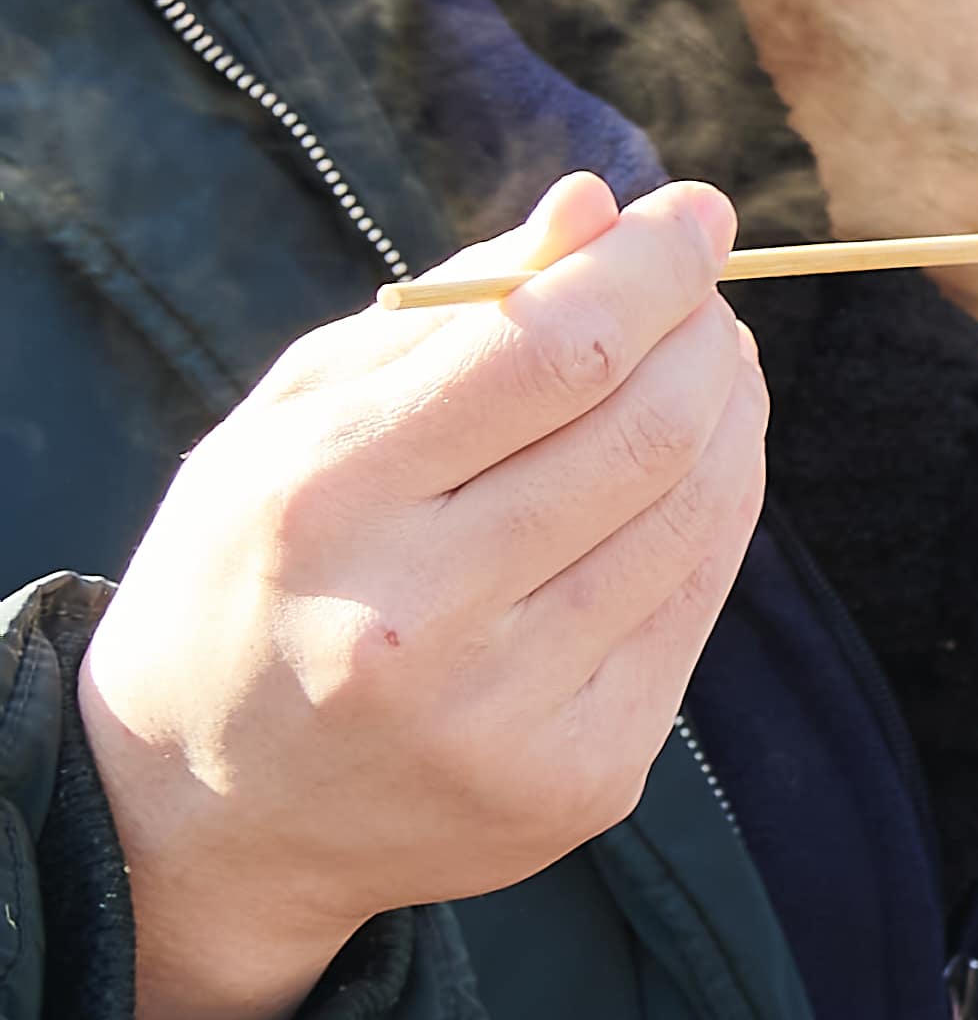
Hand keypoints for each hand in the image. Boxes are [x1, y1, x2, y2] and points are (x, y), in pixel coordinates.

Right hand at [78, 174, 764, 1019]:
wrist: (205, 812)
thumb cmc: (250, 574)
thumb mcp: (292, 426)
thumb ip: (447, 316)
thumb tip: (598, 208)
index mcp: (322, 504)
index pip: (549, 352)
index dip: (649, 269)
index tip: (697, 213)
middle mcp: (415, 618)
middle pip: (643, 433)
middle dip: (700, 336)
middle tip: (704, 294)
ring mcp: (506, 714)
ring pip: (689, 519)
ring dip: (730, 417)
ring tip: (713, 366)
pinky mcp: (578, 780)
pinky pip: (693, 611)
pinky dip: (717, 517)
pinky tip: (702, 469)